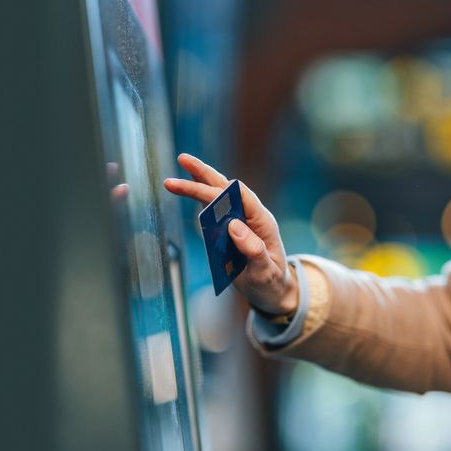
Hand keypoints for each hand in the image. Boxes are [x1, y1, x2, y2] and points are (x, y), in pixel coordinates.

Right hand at [163, 153, 298, 315]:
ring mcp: (238, 221)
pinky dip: (199, 197)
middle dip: (204, 174)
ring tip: (178, 169)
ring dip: (198, 182)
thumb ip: (253, 250)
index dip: (220, 189)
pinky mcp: (228, 229)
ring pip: (217, 195)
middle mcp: (250, 216)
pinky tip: (187, 186)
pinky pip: (212, 209)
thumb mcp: (265, 271)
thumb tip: (233, 225)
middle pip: (226, 188)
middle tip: (182, 159)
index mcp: (262, 221)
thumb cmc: (271, 282)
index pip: (240, 197)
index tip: (202, 187)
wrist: (272, 291)